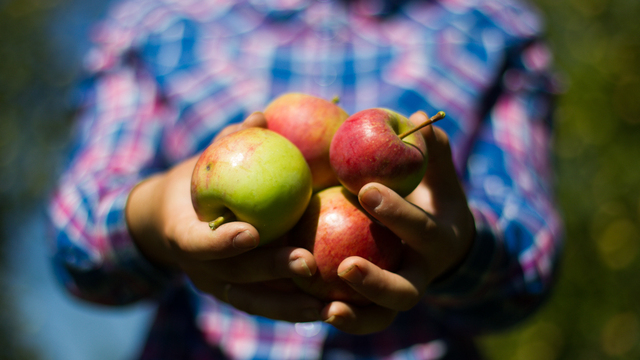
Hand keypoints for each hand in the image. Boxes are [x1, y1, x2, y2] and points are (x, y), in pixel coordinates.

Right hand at [126, 113, 324, 322]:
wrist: (170, 219)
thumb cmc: (193, 183)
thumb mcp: (203, 163)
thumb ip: (227, 143)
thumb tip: (260, 116)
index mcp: (181, 234)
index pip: (196, 242)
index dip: (220, 241)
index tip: (250, 232)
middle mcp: (198, 268)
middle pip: (234, 276)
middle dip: (270, 270)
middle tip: (306, 262)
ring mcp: (217, 286)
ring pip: (253, 301)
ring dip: (290, 305)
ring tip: (328, 306)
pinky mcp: (237, 295)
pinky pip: (268, 306)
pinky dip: (296, 310)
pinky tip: (330, 311)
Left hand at [321, 111, 475, 333]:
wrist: (444, 242)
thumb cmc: (433, 198)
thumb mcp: (439, 175)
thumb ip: (432, 149)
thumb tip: (419, 116)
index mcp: (437, 239)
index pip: (419, 229)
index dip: (396, 212)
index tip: (366, 190)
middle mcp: (421, 274)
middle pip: (405, 291)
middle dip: (377, 281)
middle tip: (345, 266)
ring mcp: (399, 293)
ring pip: (382, 316)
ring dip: (356, 316)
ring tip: (326, 310)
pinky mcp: (378, 304)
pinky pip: (360, 318)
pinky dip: (341, 318)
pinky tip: (310, 310)